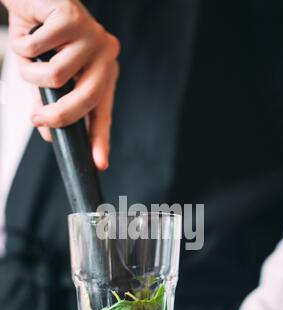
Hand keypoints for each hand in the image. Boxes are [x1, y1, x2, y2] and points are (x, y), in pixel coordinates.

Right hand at [3, 0, 119, 168]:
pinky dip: (22, 47)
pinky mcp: (72, 16)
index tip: (99, 164)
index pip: (103, 111)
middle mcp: (104, 55)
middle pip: (85, 98)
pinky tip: (29, 34)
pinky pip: (38, 49)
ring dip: (30, 72)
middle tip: (37, 119)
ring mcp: (91, 35)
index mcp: (102, 73)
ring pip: (55, 75)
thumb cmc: (42, 38)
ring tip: (29, 57)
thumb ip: (50, 104)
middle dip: (58, 115)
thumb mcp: (47, 78)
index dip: (100, 139)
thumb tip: (47, 133)